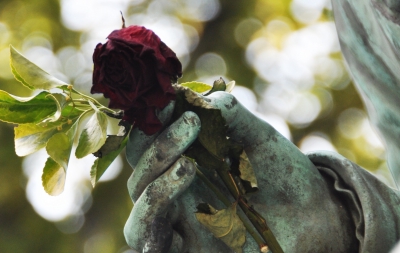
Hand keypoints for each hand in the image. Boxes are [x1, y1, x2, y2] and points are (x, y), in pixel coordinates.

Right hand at [124, 92, 355, 251]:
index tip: (171, 98)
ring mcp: (180, 220)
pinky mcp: (187, 249)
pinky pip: (152, 244)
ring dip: (155, 184)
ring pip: (140, 207)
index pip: (151, 138)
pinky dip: (151, 227)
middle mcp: (175, 188)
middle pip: (141, 170)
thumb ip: (232, 116)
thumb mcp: (260, 140)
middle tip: (190, 123)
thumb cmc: (282, 175)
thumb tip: (204, 98)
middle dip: (158, 145)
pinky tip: (172, 216)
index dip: (155, 118)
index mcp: (186, 158)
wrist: (313, 218)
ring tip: (187, 166)